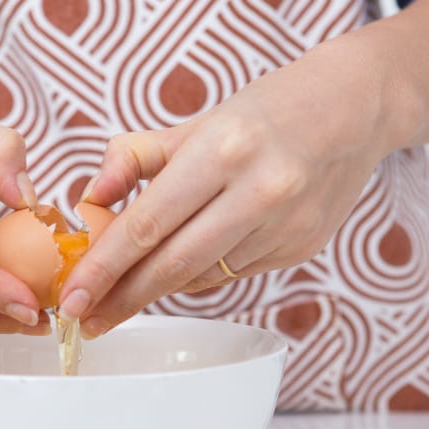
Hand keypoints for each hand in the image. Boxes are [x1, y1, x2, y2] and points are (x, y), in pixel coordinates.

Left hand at [59, 41, 395, 337]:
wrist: (356, 109)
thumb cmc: (264, 112)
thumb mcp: (197, 121)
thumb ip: (136, 157)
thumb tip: (89, 197)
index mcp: (223, 149)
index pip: (147, 224)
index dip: (103, 268)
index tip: (71, 297)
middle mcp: (259, 191)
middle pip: (172, 265)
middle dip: (121, 299)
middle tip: (82, 319)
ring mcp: (286, 225)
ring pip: (201, 276)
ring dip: (157, 287)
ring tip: (123, 292)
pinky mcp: (301, 248)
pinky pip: (231, 275)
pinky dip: (199, 275)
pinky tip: (183, 265)